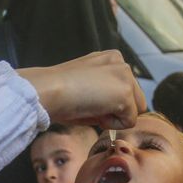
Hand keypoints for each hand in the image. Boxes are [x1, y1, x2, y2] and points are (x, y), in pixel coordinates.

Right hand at [16, 50, 146, 128]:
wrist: (48, 90)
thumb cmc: (57, 93)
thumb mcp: (85, 85)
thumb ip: (104, 91)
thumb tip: (115, 111)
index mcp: (110, 58)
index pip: (124, 88)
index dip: (107, 102)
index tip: (85, 99)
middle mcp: (121, 63)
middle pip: (135, 100)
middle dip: (115, 110)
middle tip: (89, 106)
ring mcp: (125, 77)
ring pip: (134, 110)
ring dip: (114, 116)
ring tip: (91, 108)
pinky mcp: (126, 93)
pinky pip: (129, 122)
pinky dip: (111, 124)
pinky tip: (93, 112)